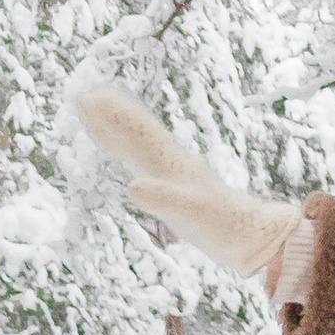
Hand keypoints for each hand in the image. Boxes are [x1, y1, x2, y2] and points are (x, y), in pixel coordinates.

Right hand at [74, 81, 306, 285]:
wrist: (250, 237)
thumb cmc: (223, 225)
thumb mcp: (191, 214)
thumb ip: (163, 199)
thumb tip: (132, 186)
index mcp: (171, 163)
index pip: (138, 131)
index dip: (114, 116)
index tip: (91, 98)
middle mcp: (170, 163)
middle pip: (136, 131)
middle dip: (111, 115)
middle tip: (85, 97)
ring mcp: (171, 174)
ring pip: (138, 145)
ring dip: (117, 130)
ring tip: (96, 114)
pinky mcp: (173, 188)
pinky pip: (144, 165)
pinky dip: (128, 154)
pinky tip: (124, 153)